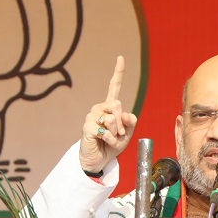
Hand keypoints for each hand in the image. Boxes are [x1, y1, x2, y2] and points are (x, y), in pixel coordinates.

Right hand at [79, 56, 137, 173]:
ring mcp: (91, 116)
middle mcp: (99, 108)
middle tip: (119, 134)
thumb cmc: (111, 145)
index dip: (118, 72)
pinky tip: (104, 142)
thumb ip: (130, 122)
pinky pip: (106, 130)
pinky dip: (110, 140)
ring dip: (116, 133)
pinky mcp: (87, 126)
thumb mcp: (127, 134)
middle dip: (122, 122)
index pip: (114, 87)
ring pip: (112, 118)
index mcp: (110, 107)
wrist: (99, 160)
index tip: (120, 57)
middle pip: (117, 105)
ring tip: (110, 139)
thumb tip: (126, 114)